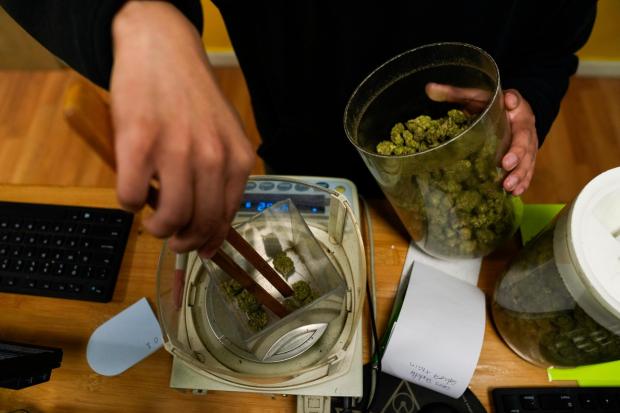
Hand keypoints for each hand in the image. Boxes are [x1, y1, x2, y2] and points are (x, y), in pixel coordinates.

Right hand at [111, 2, 254, 256]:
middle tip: (172, 239)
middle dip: (185, 242)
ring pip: (170, 218)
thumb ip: (221, 173)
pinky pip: (132, 197)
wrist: (162, 49)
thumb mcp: (224, 134)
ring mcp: (177, 150)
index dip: (212, 240)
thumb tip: (210, 219)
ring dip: (158, 230)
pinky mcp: (139, 143)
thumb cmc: (192, 96)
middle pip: (201, 224)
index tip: (202, 249)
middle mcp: (212, 157)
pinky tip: (131, 189)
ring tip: (151, 222)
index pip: (228, 216)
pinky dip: (129, 202)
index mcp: (238, 157)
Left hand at [425, 83, 537, 194]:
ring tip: (509, 186)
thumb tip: (428, 89)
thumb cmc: (490, 104)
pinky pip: (528, 171)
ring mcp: (528, 145)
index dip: (514, 103)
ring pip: (529, 159)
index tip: (509, 103)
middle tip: (505, 166)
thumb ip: (455, 93)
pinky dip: (523, 182)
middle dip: (517, 154)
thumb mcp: (476, 96)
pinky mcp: (527, 159)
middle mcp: (525, 126)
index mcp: (515, 107)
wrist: (513, 112)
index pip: (517, 103)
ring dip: (520, 174)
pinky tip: (515, 192)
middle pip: (525, 140)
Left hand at [500, 89, 537, 195]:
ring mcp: (530, 148)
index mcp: (524, 120)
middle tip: (507, 183)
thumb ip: (507, 96)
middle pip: (527, 155)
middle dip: (518, 171)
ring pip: (528, 166)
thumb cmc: (506, 103)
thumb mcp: (505, 95)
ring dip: (520, 179)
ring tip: (511, 190)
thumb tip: (508, 99)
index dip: (516, 150)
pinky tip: (515, 193)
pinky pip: (527, 171)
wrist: (519, 107)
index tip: (506, 162)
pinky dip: (523, 183)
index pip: (522, 136)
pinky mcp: (527, 157)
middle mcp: (530, 136)